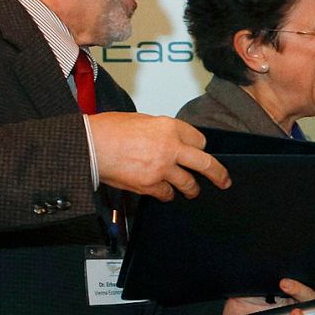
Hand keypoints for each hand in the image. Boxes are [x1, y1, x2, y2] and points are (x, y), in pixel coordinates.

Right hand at [88, 113, 230, 200]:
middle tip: (224, 180)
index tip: (200, 153)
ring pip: (188, 183)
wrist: (89, 145)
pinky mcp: (150, 185)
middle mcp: (170, 147)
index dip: (198, 148)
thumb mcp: (141, 120)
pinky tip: (164, 192)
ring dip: (191, 189)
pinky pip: (167, 194)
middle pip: (205, 163)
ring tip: (192, 191)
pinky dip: (167, 194)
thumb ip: (161, 132)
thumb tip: (169, 141)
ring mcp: (162, 168)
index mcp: (169, 126)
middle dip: (218, 174)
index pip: (199, 140)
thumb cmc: (108, 130)